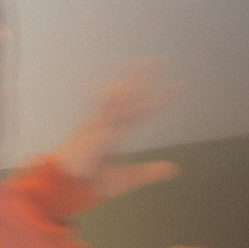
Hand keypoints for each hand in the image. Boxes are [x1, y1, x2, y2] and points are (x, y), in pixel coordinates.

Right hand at [54, 60, 181, 198]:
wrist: (67, 187)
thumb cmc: (93, 181)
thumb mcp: (127, 178)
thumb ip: (150, 172)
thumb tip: (175, 169)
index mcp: (117, 131)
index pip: (143, 110)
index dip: (160, 98)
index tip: (180, 84)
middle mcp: (107, 123)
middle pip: (130, 97)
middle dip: (144, 78)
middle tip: (160, 60)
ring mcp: (96, 126)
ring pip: (117, 100)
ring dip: (129, 84)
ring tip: (141, 65)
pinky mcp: (88, 133)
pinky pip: (104, 115)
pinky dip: (111, 101)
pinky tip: (119, 88)